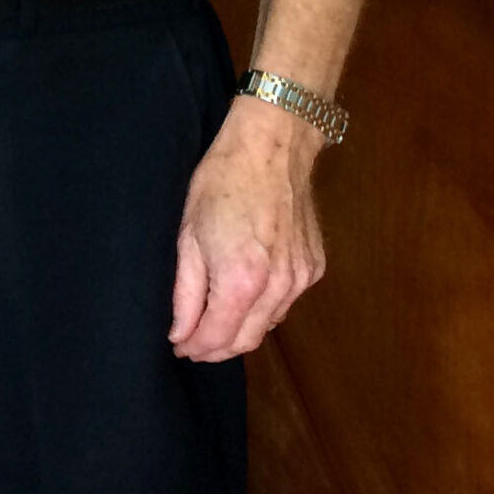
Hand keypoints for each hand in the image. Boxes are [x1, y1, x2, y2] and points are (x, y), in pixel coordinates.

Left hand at [169, 95, 329, 360]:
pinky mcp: (314, 267)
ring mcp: (302, 278)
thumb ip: (185, 292)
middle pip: (246, 340)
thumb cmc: (220, 182)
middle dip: (216, 348)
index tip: (178, 346)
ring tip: (214, 321)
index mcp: (241, 281)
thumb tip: (180, 333)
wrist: (272, 146)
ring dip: (240, 330)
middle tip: (192, 343)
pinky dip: (263, 308)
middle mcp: (278, 287)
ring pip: (268, 325)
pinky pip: (285, 302)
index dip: (194, 348)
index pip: (218, 338)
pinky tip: (245, 295)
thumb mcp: (187, 235)